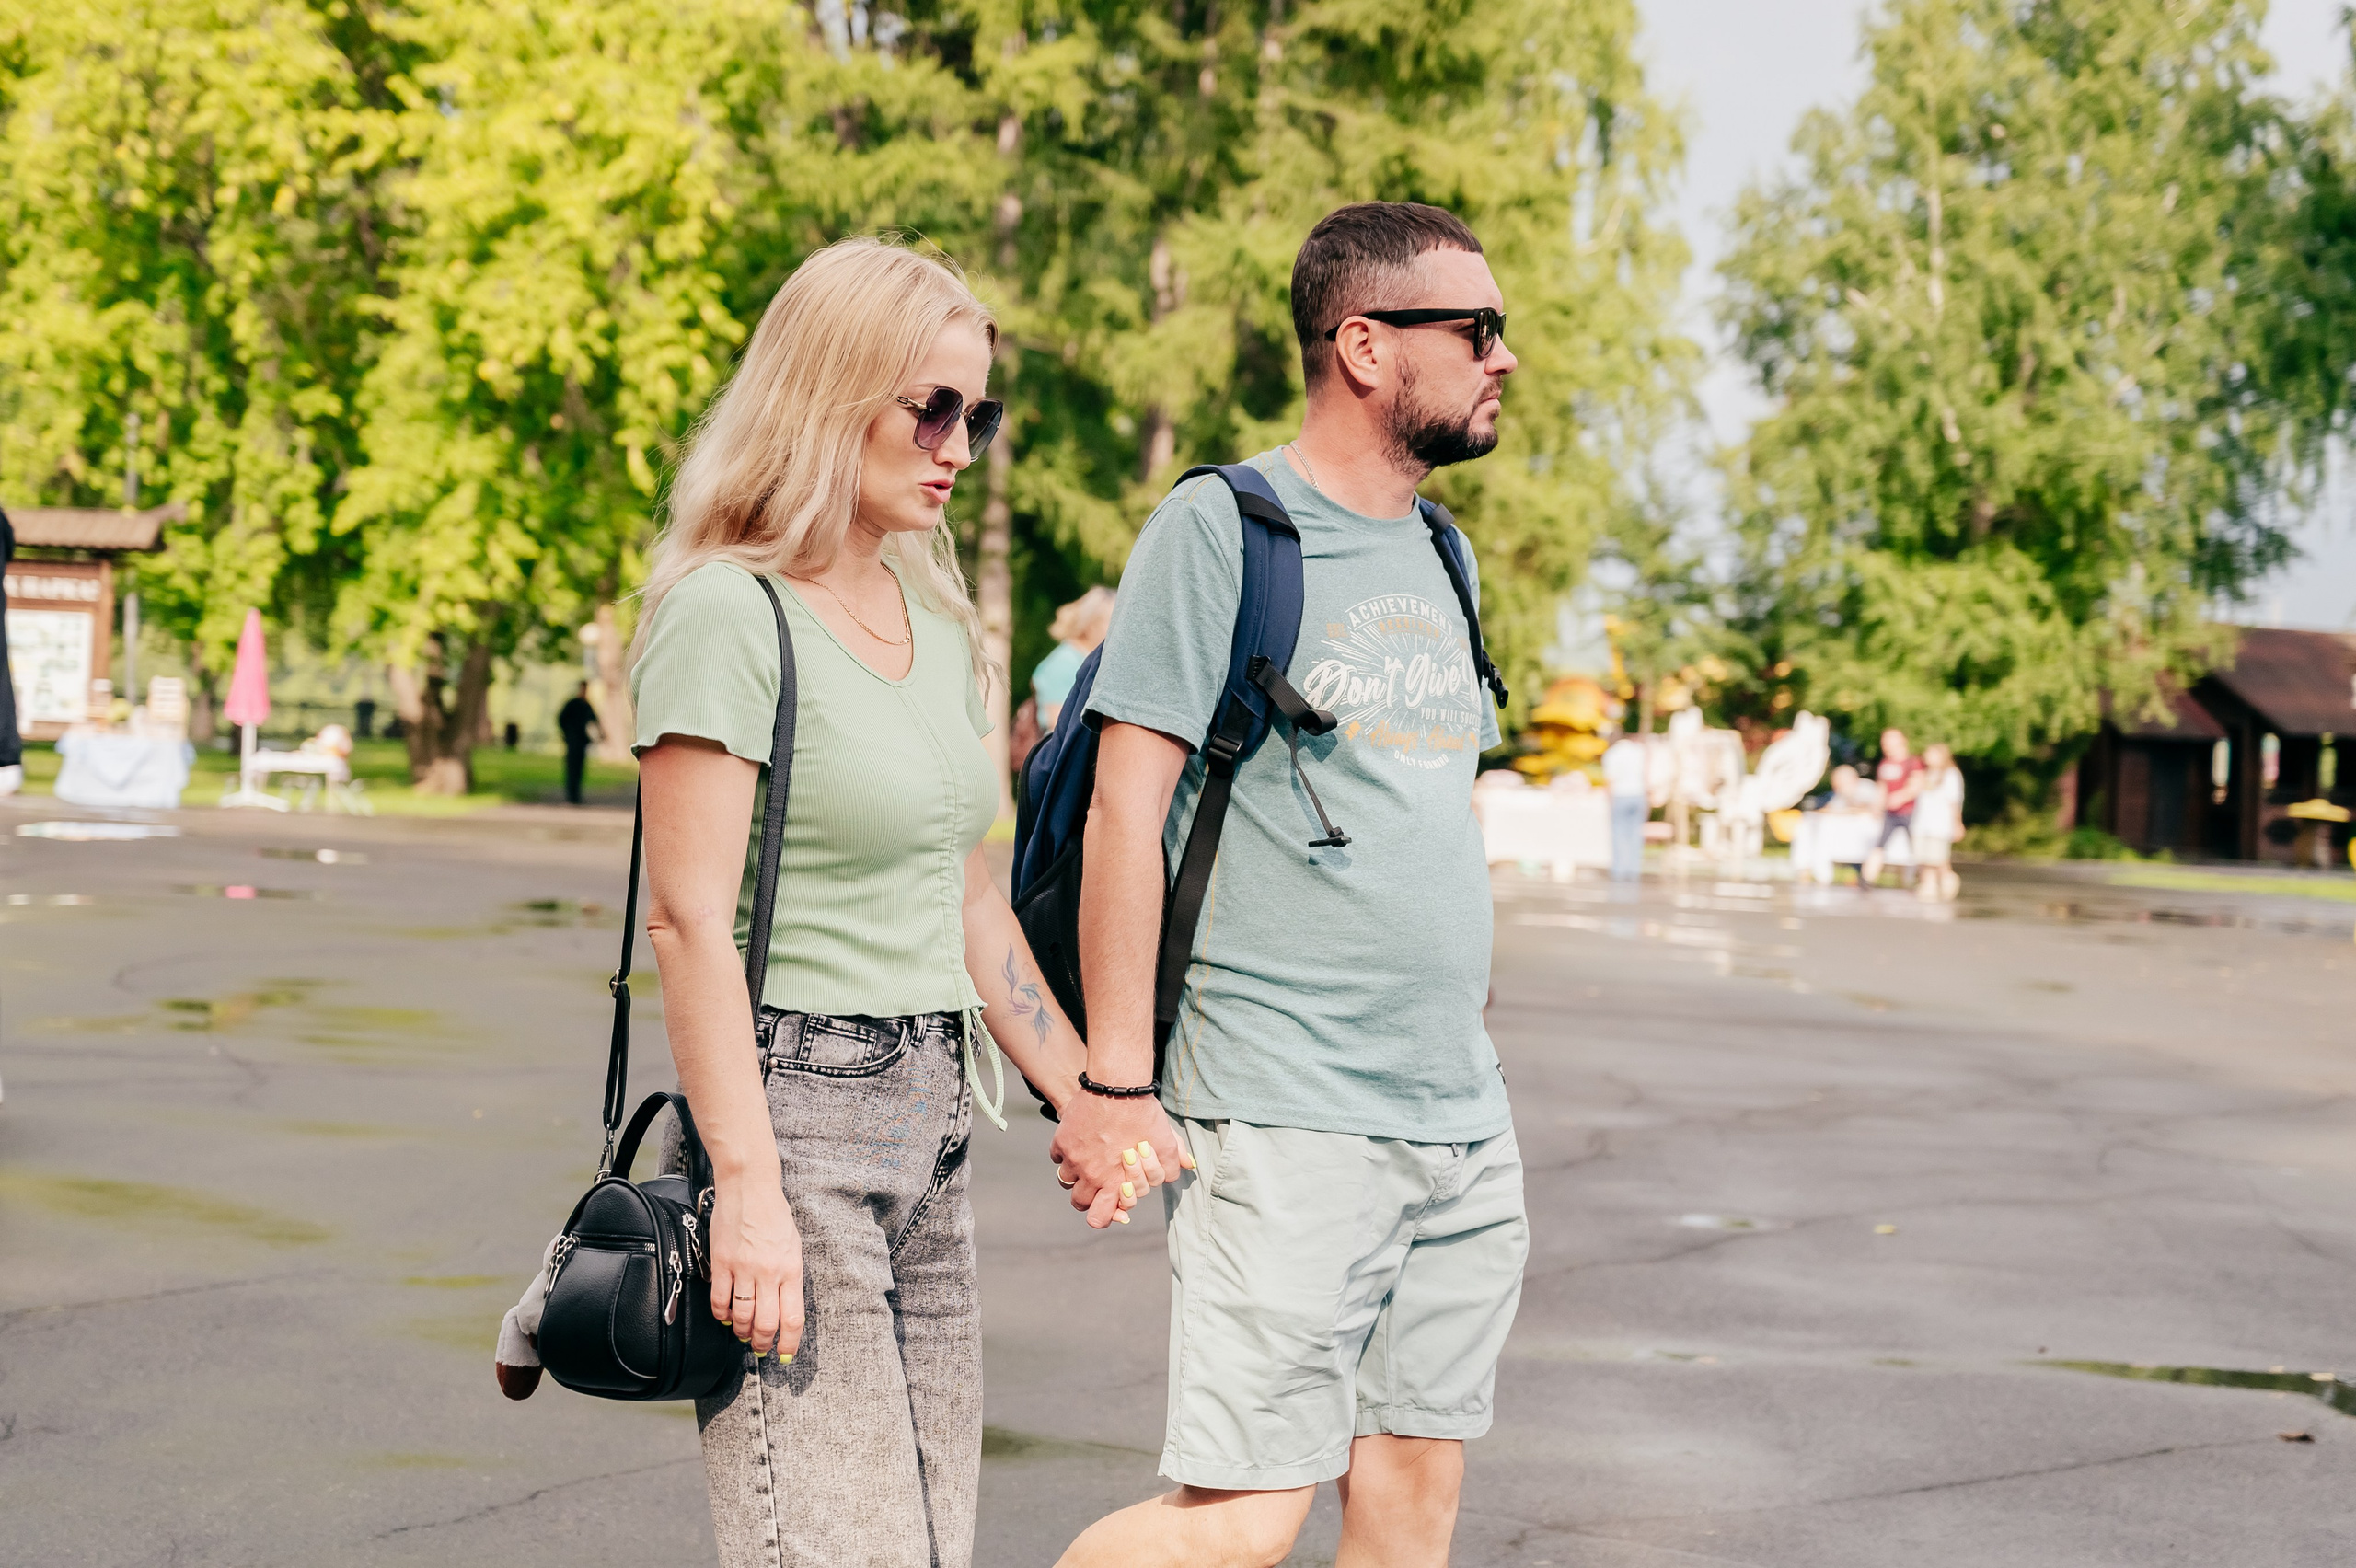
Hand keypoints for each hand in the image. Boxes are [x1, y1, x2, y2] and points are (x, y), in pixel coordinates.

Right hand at [707, 1173, 804, 1359]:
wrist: (750, 1188)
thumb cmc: (775, 1216)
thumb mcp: (793, 1246)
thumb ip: (789, 1276)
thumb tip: (784, 1307)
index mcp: (791, 1269)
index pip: (793, 1317)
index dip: (789, 1341)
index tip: (785, 1354)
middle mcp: (769, 1273)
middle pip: (766, 1323)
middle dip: (763, 1343)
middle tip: (760, 1349)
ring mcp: (744, 1269)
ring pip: (742, 1316)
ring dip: (742, 1332)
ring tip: (743, 1334)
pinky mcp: (721, 1263)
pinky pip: (719, 1299)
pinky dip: (722, 1315)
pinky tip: (725, 1317)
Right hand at [1049, 1092, 1192, 1227]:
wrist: (1117, 1085)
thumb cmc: (1142, 1113)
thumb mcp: (1165, 1139)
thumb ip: (1173, 1161)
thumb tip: (1186, 1168)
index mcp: (1114, 1181)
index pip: (1099, 1217)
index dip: (1105, 1215)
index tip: (1112, 1203)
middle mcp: (1090, 1174)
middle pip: (1080, 1203)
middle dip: (1090, 1197)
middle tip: (1100, 1182)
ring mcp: (1073, 1158)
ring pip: (1067, 1180)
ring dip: (1077, 1175)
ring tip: (1090, 1161)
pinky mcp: (1062, 1140)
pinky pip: (1058, 1157)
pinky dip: (1066, 1154)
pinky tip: (1080, 1144)